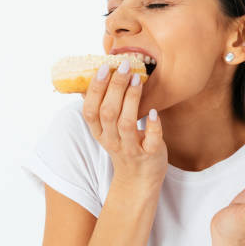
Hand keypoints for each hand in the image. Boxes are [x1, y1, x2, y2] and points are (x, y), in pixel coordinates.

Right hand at [81, 60, 167, 187]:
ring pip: (126, 124)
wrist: (139, 179)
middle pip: (108, 113)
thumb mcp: (107, 130)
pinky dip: (152, 126)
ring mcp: (130, 149)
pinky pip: (151, 141)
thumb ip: (101, 106)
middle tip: (125, 65)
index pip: (90, 110)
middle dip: (115, 87)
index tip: (104, 67)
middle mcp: (112, 141)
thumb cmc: (125, 145)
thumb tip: (92, 75)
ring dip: (131, 100)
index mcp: (99, 132)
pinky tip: (154, 111)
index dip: (95, 88)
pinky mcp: (150, 154)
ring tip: (137, 79)